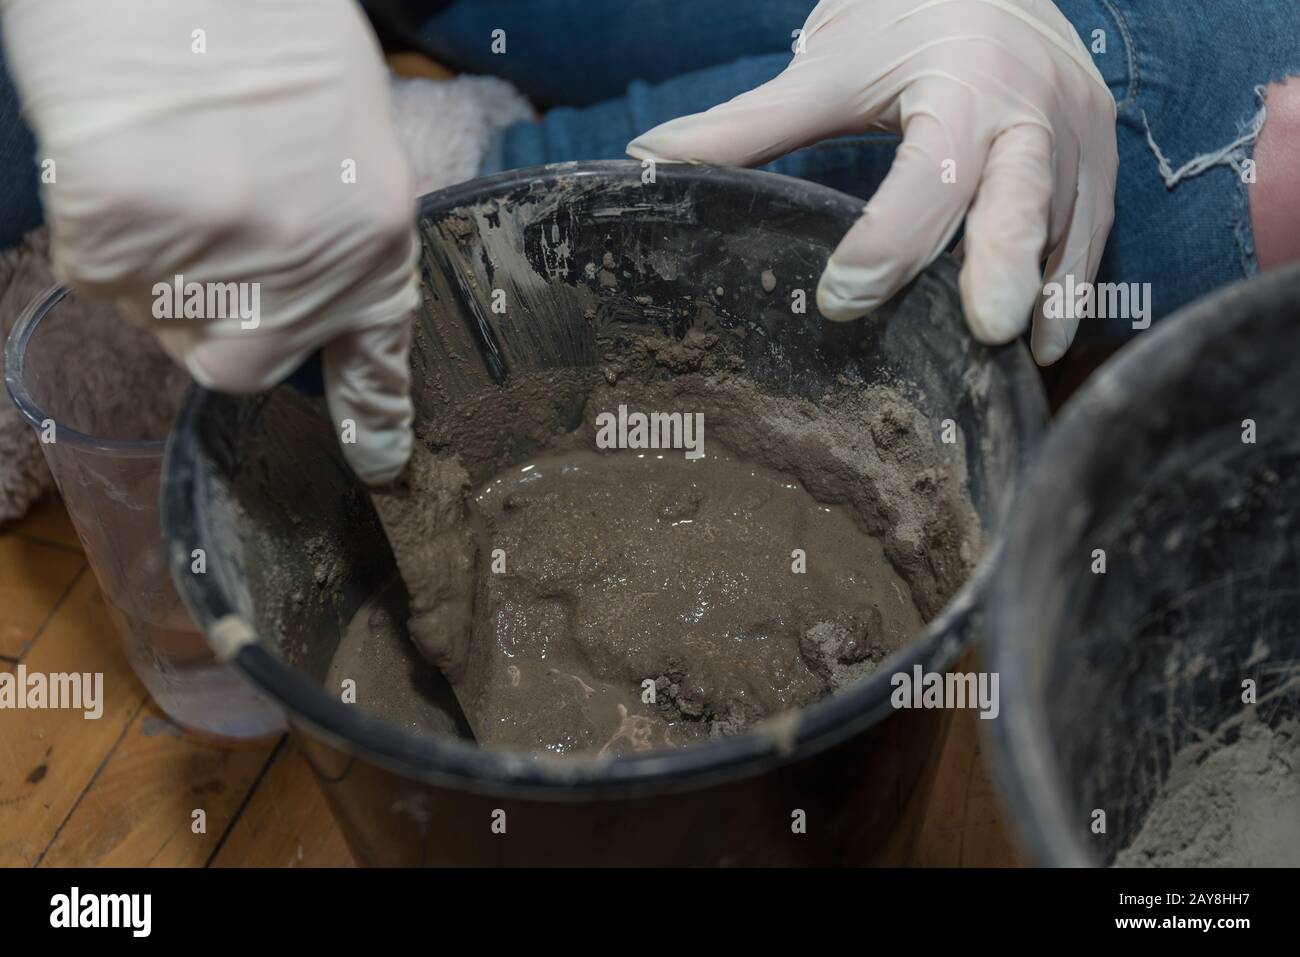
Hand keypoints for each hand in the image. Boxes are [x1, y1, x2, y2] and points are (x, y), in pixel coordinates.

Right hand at [1, 0, 419, 482]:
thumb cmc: (264, 17)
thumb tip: (302, 284)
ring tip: (165, 161)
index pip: (375, 352)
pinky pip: (98, 275)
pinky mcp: (123, 238)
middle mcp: (306, 268)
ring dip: (154, 265)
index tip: (378, 461)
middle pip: (239, 362)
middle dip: (214, 314)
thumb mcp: (344, 125)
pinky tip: (121, 154)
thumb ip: (332, 222)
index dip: (373, 413)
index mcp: (375, 235)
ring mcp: (215, 259)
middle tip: (201, 219)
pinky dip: (98, 225)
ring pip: (158, 320)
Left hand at [627, 0, 1117, 364]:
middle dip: (1006, 265)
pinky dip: (1071, 291)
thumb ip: (749, 124)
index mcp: (965, 80)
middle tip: (986, 330)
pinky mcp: (1101, 165)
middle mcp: (1035, 110)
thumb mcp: (829, 68)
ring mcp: (1079, 139)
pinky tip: (1043, 342)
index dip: (886, 242)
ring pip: (1068, 230)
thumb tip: (650, 156)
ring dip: (1042, 297)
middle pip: (1025, 197)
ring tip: (1014, 364)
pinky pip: (1093, 240)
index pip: (927, 174)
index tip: (840, 297)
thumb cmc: (906, 21)